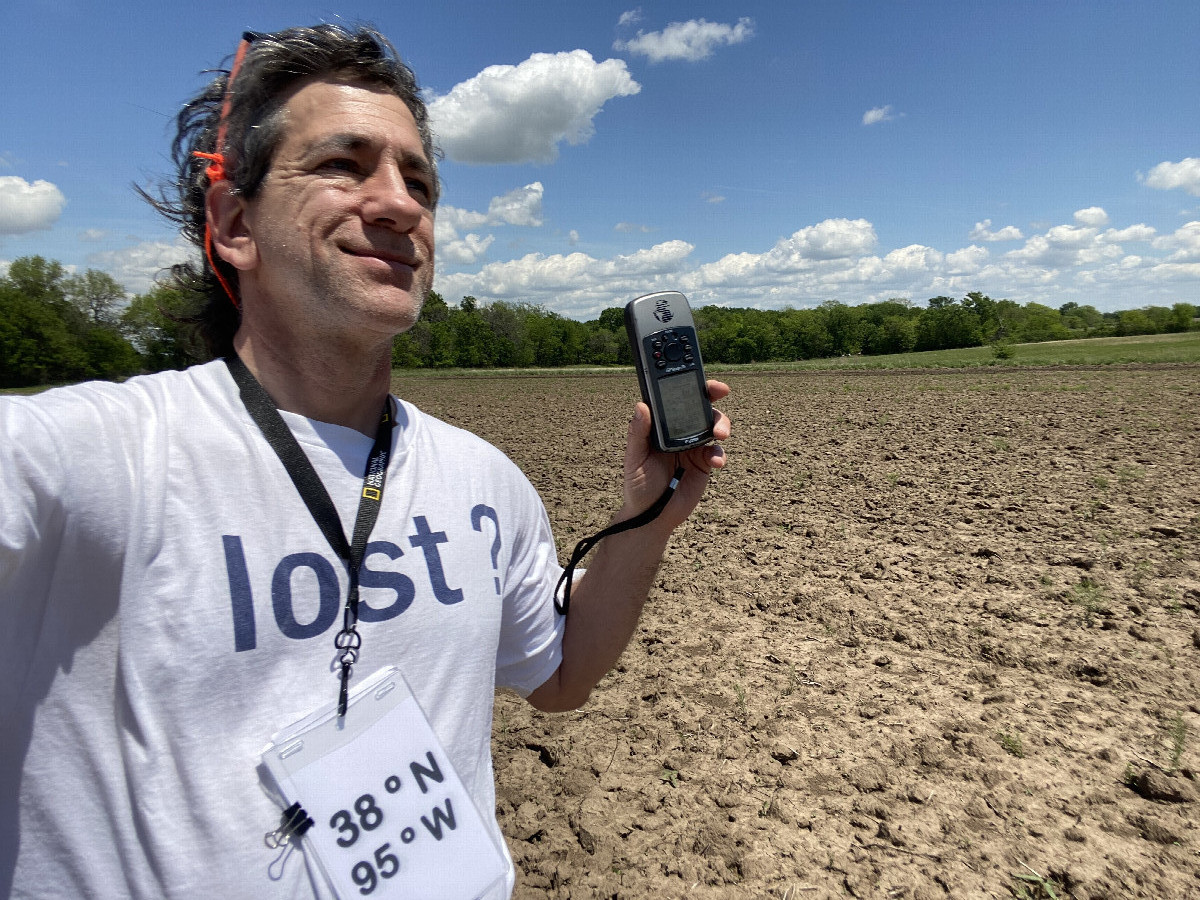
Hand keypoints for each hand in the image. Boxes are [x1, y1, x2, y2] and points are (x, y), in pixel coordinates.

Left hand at [620, 380, 730, 532]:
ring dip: (721, 424)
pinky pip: (717, 453)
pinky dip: (719, 454)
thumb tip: (641, 406)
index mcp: (662, 425)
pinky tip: (715, 461)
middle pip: (701, 406)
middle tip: (721, 392)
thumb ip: (638, 433)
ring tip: (720, 434)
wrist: (652, 516)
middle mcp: (680, 431)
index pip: (675, 398)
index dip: (688, 384)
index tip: (697, 375)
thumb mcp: (635, 458)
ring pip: (714, 426)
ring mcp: (695, 446)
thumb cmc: (638, 485)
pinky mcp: (705, 463)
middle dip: (713, 396)